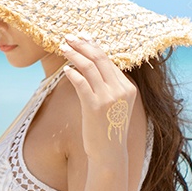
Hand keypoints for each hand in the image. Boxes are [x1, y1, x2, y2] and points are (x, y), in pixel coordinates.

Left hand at [59, 32, 137, 163]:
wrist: (109, 154)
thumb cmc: (108, 130)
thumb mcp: (114, 105)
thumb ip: (107, 87)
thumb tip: (89, 67)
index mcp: (128, 88)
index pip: (109, 60)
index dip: (94, 46)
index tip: (82, 37)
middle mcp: (121, 90)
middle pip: (100, 58)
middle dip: (83, 44)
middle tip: (69, 36)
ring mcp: (108, 97)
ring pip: (89, 67)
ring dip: (74, 54)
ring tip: (63, 47)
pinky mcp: (94, 106)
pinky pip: (81, 82)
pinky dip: (72, 73)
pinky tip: (65, 69)